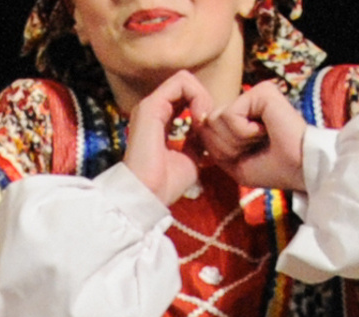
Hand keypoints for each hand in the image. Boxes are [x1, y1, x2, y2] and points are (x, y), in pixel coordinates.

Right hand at [124, 69, 214, 204]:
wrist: (149, 194)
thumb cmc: (166, 184)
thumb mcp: (190, 159)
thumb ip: (198, 141)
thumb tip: (208, 130)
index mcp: (161, 121)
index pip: (185, 98)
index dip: (203, 109)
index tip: (209, 132)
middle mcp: (154, 109)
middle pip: (186, 86)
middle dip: (204, 101)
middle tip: (209, 125)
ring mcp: (151, 105)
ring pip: (184, 80)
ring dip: (202, 98)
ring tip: (205, 122)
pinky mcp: (152, 105)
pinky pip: (180, 83)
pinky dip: (196, 96)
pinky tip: (200, 119)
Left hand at [199, 82, 307, 193]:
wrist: (300, 170)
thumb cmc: (272, 169)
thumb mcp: (233, 163)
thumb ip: (212, 143)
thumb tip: (201, 117)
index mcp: (240, 119)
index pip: (207, 130)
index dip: (220, 151)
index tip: (246, 157)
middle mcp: (245, 103)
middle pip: (209, 124)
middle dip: (227, 146)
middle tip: (254, 149)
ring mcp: (253, 95)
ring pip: (216, 118)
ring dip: (236, 140)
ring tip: (259, 140)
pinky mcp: (260, 91)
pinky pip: (230, 114)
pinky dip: (243, 132)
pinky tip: (263, 131)